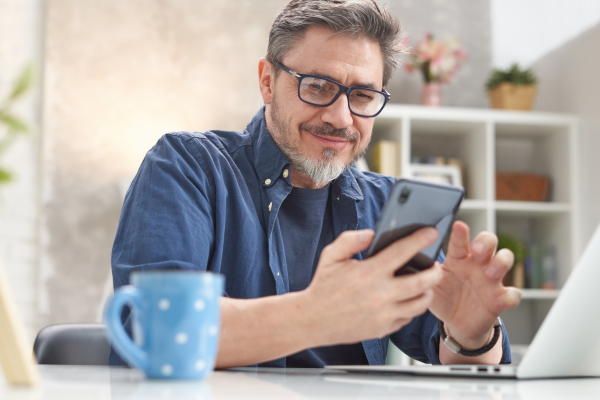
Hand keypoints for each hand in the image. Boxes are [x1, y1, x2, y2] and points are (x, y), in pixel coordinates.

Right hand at [303, 227, 443, 346]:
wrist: (312, 320)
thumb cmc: (323, 287)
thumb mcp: (331, 256)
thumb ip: (350, 240)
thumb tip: (371, 233)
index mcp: (368, 273)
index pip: (401, 252)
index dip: (419, 240)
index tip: (430, 233)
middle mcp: (380, 294)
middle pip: (422, 282)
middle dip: (435, 271)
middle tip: (436, 265)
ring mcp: (384, 314)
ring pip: (420, 303)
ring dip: (428, 291)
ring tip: (426, 283)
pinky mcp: (384, 329)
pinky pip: (408, 317)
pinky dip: (413, 307)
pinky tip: (408, 298)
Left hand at [429, 221, 521, 351]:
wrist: (455, 323)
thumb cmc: (443, 297)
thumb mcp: (430, 285)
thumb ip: (424, 272)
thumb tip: (410, 259)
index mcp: (458, 258)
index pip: (459, 241)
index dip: (460, 233)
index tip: (458, 225)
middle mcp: (477, 264)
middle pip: (489, 241)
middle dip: (485, 241)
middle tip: (476, 249)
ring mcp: (491, 280)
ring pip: (504, 260)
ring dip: (500, 263)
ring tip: (489, 273)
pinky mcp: (500, 299)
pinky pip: (513, 294)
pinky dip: (511, 295)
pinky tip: (502, 298)